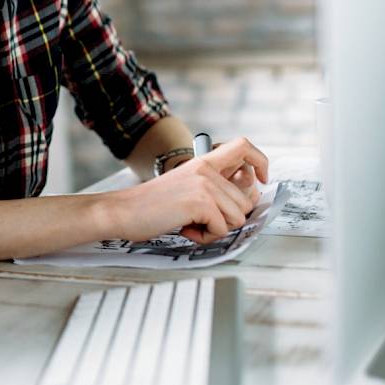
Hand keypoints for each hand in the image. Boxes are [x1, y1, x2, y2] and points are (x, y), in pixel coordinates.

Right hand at [107, 137, 268, 243]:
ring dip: (216, 229)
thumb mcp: (187, 187)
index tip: (261, 179)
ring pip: (237, 218)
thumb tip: (247, 199)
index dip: (260, 162)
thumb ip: (214, 188)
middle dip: (228, 218)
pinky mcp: (201, 202)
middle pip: (247, 200)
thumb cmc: (151, 205)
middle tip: (200, 218)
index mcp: (203, 162)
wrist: (123, 211)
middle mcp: (207, 169)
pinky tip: (185, 228)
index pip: (243, 147)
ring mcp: (205, 184)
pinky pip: (222, 229)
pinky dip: (205, 237)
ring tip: (190, 222)